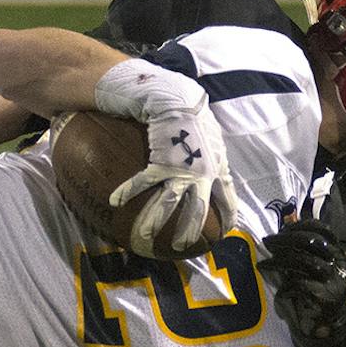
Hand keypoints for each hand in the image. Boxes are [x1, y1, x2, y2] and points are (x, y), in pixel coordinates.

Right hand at [108, 101, 236, 254]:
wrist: (181, 100)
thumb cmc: (194, 113)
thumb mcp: (211, 133)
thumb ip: (212, 149)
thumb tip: (213, 154)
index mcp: (217, 167)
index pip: (228, 195)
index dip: (229, 214)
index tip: (228, 229)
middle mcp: (202, 174)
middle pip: (198, 210)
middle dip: (189, 230)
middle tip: (181, 246)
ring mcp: (182, 171)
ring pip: (169, 203)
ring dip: (156, 221)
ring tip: (145, 236)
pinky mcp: (162, 163)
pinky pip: (144, 181)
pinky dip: (129, 191)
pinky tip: (116, 201)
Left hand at [259, 223, 345, 346]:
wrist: (329, 321)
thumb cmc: (315, 288)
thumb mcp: (313, 265)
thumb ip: (303, 248)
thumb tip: (283, 224)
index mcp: (336, 252)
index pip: (322, 229)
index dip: (300, 225)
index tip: (282, 229)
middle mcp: (337, 263)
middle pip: (310, 242)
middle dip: (284, 239)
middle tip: (266, 242)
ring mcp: (332, 279)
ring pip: (302, 261)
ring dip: (278, 261)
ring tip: (263, 263)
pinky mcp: (324, 296)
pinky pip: (299, 285)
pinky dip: (285, 287)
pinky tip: (279, 291)